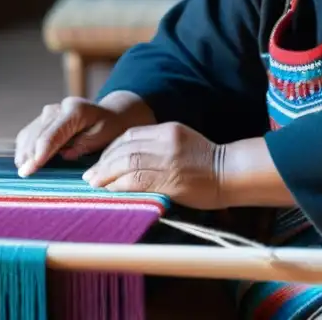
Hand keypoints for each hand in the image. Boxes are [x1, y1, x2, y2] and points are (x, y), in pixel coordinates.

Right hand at [15, 96, 126, 176]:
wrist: (109, 115)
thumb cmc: (109, 128)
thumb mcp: (103, 137)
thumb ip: (83, 145)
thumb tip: (62, 154)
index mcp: (75, 110)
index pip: (52, 135)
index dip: (39, 153)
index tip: (29, 170)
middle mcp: (58, 108)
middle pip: (36, 136)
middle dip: (29, 156)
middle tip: (24, 175)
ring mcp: (48, 112)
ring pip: (28, 135)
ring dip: (24, 154)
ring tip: (24, 172)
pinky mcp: (42, 119)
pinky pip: (27, 134)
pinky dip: (24, 149)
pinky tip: (26, 162)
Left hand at [82, 122, 223, 209]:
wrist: (231, 173)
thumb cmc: (207, 163)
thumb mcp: (182, 143)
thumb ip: (158, 147)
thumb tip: (129, 161)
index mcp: (168, 130)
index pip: (130, 135)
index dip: (110, 148)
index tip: (100, 161)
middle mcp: (165, 141)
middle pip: (124, 148)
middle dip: (103, 163)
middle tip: (90, 176)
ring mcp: (168, 159)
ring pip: (127, 162)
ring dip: (106, 174)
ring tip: (95, 184)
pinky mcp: (170, 179)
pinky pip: (137, 180)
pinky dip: (120, 185)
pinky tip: (111, 191)